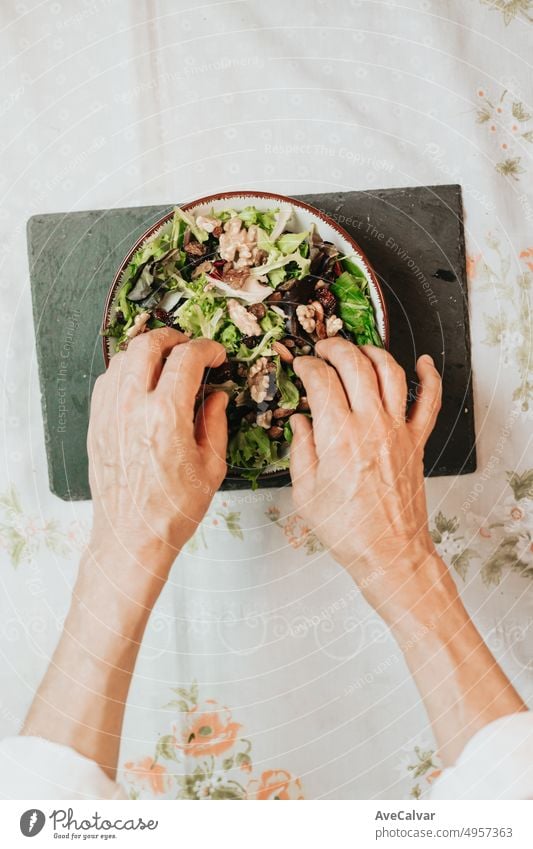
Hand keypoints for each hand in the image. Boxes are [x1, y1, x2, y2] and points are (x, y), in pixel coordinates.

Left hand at [88, 328, 227, 586]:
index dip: (206, 349)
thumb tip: (216, 396)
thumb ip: (216, 423)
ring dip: (147, 352)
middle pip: (147, 345)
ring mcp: (109, 413)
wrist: (131, 537)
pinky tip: (140, 383)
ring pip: (123, 359)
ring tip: (165, 361)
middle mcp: (132, 407)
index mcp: (166, 415)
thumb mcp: (211, 467)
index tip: (216, 355)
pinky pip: (107, 381)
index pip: (186, 358)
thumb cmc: (172, 510)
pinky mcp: (96, 424)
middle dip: (173, 338)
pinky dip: (126, 371)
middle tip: (189, 347)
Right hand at [290, 339, 441, 611]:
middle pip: (355, 365)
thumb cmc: (347, 528)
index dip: (307, 366)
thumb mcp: (305, 492)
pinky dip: (430, 377)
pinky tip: (424, 363)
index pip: (321, 381)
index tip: (301, 366)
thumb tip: (301, 423)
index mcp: (338, 435)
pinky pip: (430, 402)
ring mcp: (398, 431)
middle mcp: (371, 425)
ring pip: (391, 372)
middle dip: (335, 348)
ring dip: (373, 352)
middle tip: (323, 349)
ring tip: (358, 350)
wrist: (388, 552)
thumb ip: (301, 450)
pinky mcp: (417, 442)